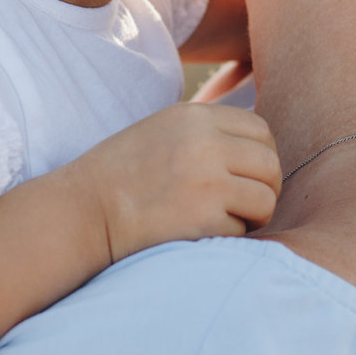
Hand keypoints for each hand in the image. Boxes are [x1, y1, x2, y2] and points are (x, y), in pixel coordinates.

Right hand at [68, 103, 279, 262]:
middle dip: (265, 188)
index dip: (260, 157)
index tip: (245, 176)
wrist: (85, 211)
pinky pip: (243, 229)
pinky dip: (230, 237)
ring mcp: (207, 181)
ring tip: (228, 220)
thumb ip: (207, 132)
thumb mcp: (164, 130)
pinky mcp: (204, 219)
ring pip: (266, 198)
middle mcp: (205, 143)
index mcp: (195, 116)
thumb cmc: (123, 175)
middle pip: (270, 163)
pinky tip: (202, 233)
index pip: (260, 130)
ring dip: (254, 215)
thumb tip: (259, 147)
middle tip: (245, 205)